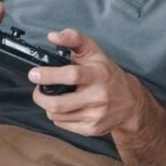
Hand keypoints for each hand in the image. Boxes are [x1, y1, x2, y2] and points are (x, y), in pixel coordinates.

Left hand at [29, 29, 147, 136]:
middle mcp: (98, 96)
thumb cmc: (108, 73)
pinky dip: (58, 116)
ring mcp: (95, 115)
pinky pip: (63, 124)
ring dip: (48, 106)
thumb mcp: (94, 51)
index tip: (34, 74)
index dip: (49, 75)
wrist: (130, 102)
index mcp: (98, 74)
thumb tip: (52, 36)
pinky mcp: (91, 129)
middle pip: (58, 104)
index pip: (71, 75)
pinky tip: (65, 107)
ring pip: (57, 116)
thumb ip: (73, 38)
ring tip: (52, 97)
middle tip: (38, 89)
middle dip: (40, 97)